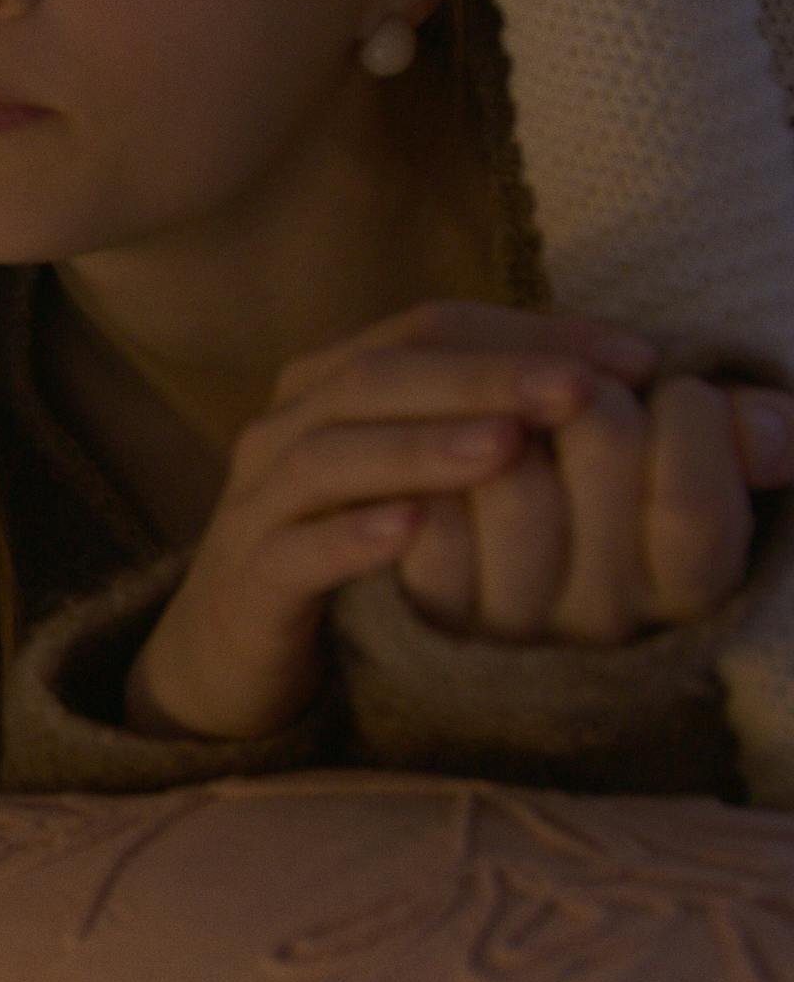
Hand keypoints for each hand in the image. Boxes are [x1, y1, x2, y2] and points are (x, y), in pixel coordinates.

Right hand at [126, 302, 661, 745]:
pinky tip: (412, 534)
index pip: (437, 326)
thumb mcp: (448, 486)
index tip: (636, 356)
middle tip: (580, 391)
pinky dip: (350, 535)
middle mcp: (292, 423)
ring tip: (506, 451)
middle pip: (384, 373)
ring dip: (423, 445)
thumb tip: (746, 430)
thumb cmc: (364, 555)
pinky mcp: (245, 578)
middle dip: (488, 377)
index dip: (533, 333)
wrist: (238, 655)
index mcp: (342, 381)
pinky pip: (294, 547)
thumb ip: (536, 439)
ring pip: (334, 450)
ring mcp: (260, 498)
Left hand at [395, 371, 793, 642]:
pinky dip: (433, 462)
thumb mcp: (689, 457)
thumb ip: (739, 436)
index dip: (689, 413)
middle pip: (605, 452)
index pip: (697, 505)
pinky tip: (446, 442)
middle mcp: (608, 617)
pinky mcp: (434, 606)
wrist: (488, 540)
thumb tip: (775, 425)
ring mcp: (518, 619)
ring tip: (510, 415)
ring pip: (513, 483)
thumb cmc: (606, 477)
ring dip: (504, 416)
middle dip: (588, 387)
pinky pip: (434, 521)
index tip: (670, 384)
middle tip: (576, 382)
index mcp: (688, 583)